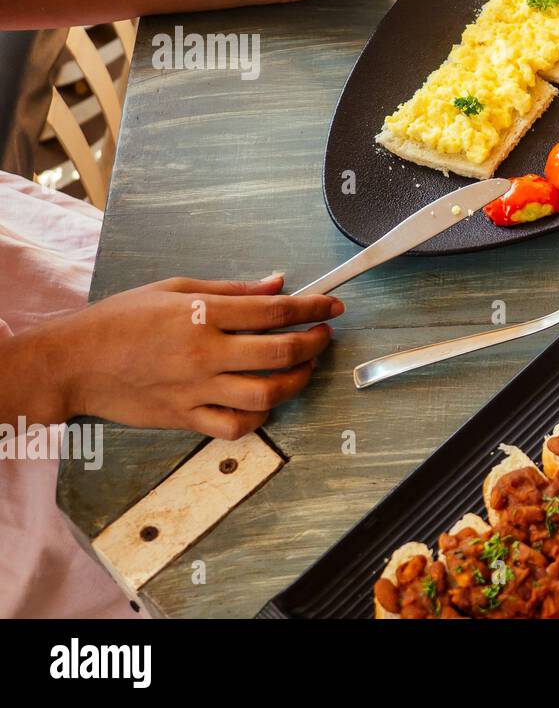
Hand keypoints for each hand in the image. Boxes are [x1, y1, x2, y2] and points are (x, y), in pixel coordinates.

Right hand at [27, 274, 341, 437]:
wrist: (73, 363)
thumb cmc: (119, 320)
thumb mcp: (174, 288)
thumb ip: (232, 290)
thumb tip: (277, 284)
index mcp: (200, 315)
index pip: (274, 312)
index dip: (313, 306)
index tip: (332, 305)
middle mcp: (203, 354)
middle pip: (280, 353)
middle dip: (314, 343)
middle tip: (323, 334)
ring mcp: (195, 390)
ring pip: (266, 393)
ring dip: (297, 381)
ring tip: (303, 367)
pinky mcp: (185, 418)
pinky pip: (236, 426)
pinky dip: (261, 416)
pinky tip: (266, 400)